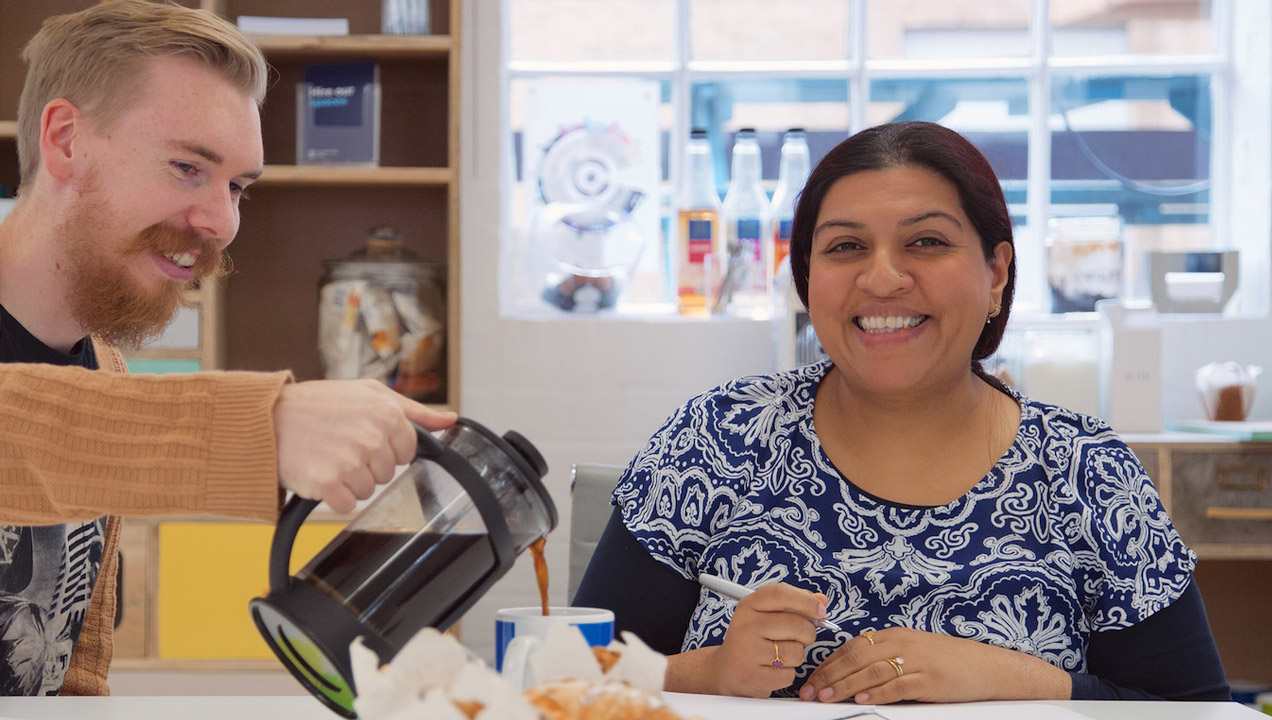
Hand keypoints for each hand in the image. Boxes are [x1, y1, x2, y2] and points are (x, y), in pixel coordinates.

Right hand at [273, 379, 456, 513]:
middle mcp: (371, 436)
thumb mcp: (369, 393)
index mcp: (386, 413)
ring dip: (349, 481)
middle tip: (340, 445)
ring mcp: (350, 461)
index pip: (407, 451)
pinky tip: (320, 474)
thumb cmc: (318, 405)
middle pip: (387, 473)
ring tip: (328, 457)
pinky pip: (347, 505)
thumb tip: (450, 420)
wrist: (268, 419)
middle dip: (366, 464)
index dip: (386, 448)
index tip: (364, 438)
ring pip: (369, 490)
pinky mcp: (328, 483)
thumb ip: (414, 410)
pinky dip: (334, 496)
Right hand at [703, 583, 828, 697]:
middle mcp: (745, 626)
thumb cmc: (752, 640)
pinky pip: (789, 674)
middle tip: (800, 637)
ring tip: (780, 655)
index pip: (781, 594)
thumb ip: (795, 605)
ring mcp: (748, 652)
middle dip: (808, 633)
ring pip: (796, 652)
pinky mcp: (754, 677)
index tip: (820, 610)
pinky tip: (772, 669)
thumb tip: (821, 600)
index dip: (806, 601)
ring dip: (796, 655)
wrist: (727, 671)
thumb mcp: (767, 615)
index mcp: (748, 606)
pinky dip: (787, 674)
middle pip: (797, 624)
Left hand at [798, 626, 1069, 704]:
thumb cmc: (947, 662)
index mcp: (894, 635)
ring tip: (825, 698)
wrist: (986, 666)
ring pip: (870, 672)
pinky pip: (897, 685)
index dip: (828, 664)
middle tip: (809, 692)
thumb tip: (851, 677)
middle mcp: (901, 643)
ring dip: (844, 686)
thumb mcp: (912, 653)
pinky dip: (876, 693)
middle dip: (828, 676)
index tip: (810, 679)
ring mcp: (915, 661)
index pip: (851, 647)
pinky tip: (860, 700)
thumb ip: (884, 660)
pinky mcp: (929, 679)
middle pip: (855, 659)